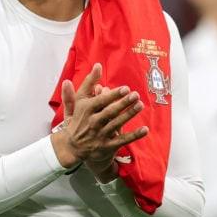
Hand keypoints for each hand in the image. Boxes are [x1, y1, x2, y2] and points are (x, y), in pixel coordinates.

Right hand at [50, 63, 148, 180]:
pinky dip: (134, 135)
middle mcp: (92, 122)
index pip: (100, 102)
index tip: (125, 88)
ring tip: (140, 105)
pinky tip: (145, 129)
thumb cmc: (77, 121)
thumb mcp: (76, 103)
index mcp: (85, 111)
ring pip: (116, 124)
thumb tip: (90, 68)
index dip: (113, 95)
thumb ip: (83, 86)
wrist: (72, 148)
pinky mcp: (107, 146)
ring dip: (129, 115)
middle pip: (109, 112)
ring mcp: (100, 135)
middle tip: (135, 94)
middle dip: (123, 103)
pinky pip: (122, 140)